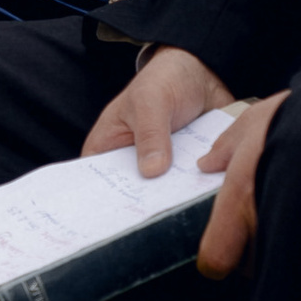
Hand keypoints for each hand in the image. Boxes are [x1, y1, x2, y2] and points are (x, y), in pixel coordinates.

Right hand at [86, 44, 269, 277]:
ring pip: (161, 196)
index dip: (102, 203)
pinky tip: (203, 210)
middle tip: (152, 228)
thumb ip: (151, 134)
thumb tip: (152, 171)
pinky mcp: (184, 172)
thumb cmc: (164, 78)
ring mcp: (159, 170)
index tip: (112, 226)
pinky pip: (187, 189)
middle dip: (142, 210)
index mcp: (107, 148)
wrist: (204, 72)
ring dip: (171, 204)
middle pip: (131, 196)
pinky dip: (193, 196)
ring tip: (179, 223)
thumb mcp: (151, 102)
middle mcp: (130, 164)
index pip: (96, 184)